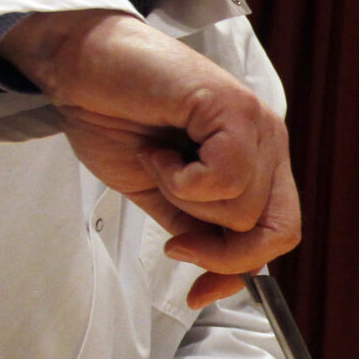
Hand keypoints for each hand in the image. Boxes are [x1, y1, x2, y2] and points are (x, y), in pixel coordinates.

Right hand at [1, 10, 300, 306]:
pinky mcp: (234, 108)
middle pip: (275, 233)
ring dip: (185, 199)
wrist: (81, 67)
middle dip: (219, 252)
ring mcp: (256, 124)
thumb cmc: (115, 117)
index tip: (197, 291)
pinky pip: (224, 179)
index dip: (239, 271)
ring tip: (159, 160)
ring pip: (243, 210)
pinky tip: (160, 150)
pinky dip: (180, 179)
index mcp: (257, 164)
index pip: (278, 234)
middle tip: (175, 237)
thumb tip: (217, 278)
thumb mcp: (161, 195)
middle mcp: (267, 143)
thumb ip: (196, 231)